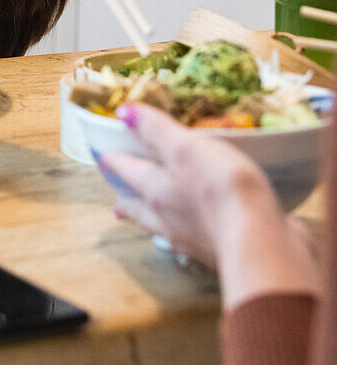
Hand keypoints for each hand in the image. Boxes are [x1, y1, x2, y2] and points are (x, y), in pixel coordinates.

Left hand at [104, 103, 319, 308]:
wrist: (261, 243)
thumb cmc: (220, 188)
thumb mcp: (186, 147)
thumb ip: (155, 130)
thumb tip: (122, 112)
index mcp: (155, 190)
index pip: (125, 170)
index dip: (112, 159)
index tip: (102, 156)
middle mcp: (167, 218)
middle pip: (139, 206)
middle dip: (127, 199)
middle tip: (117, 199)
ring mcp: (192, 239)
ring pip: (162, 227)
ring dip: (152, 220)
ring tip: (149, 218)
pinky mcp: (218, 251)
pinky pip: (193, 240)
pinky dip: (186, 233)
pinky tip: (193, 233)